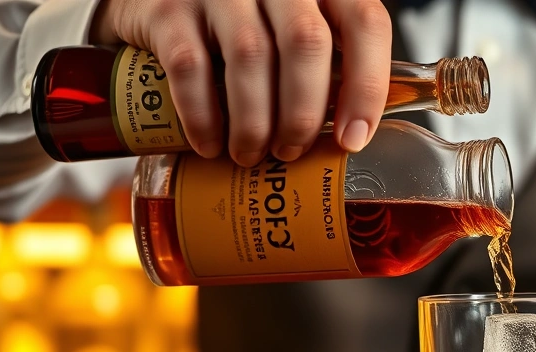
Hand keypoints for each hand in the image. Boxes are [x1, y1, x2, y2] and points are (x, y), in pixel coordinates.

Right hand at [90, 0, 391, 165]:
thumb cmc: (240, 22)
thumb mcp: (292, 29)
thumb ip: (323, 65)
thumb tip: (348, 137)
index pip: (365, 23)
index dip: (367, 86)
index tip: (352, 139)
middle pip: (307, 43)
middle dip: (304, 113)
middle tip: (292, 152)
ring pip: (251, 56)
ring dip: (255, 121)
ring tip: (251, 154)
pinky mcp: (168, 7)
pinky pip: (191, 66)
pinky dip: (203, 115)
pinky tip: (209, 143)